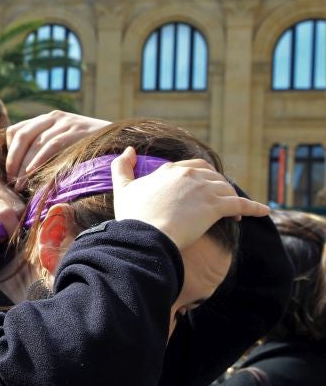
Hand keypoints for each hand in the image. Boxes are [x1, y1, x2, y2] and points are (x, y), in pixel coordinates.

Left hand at [6, 110, 109, 189]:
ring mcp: (66, 122)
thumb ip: (43, 148)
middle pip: (21, 136)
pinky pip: (52, 145)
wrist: (119, 138)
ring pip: (35, 142)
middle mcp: (53, 117)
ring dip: (24, 165)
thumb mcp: (62, 143)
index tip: (9, 172)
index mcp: (46, 119)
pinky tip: (31, 172)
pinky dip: (39, 159)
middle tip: (11, 180)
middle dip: (12, 160)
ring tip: (20, 184)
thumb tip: (19, 171)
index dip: (9, 152)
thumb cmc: (87, 148)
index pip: (16, 131)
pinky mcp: (76, 131)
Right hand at [111, 147, 268, 248]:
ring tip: (235, 210)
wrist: (145, 236)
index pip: (189, 168)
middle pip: (212, 175)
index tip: (198, 190)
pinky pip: (240, 204)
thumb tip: (129, 150)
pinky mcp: (216, 207)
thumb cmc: (133, 217)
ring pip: (226, 189)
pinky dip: (253, 208)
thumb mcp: (122, 189)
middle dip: (217, 184)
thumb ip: (122, 167)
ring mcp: (204, 190)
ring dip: (232, 197)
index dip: (196, 178)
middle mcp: (189, 175)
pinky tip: (263, 211)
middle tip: (219, 197)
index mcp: (170, 171)